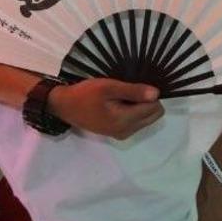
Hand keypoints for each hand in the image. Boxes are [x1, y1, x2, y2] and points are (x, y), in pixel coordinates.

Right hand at [46, 77, 162, 138]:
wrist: (64, 106)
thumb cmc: (85, 95)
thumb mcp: (109, 87)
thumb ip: (133, 91)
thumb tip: (156, 94)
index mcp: (124, 121)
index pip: (154, 108)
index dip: (150, 94)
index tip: (136, 87)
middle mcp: (127, 131)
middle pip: (154, 115)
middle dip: (147, 101)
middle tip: (129, 91)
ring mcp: (122, 134)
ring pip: (147, 118)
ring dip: (140, 106)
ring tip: (122, 97)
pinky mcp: (118, 133)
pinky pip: (137, 121)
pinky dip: (133, 111)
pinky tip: (119, 103)